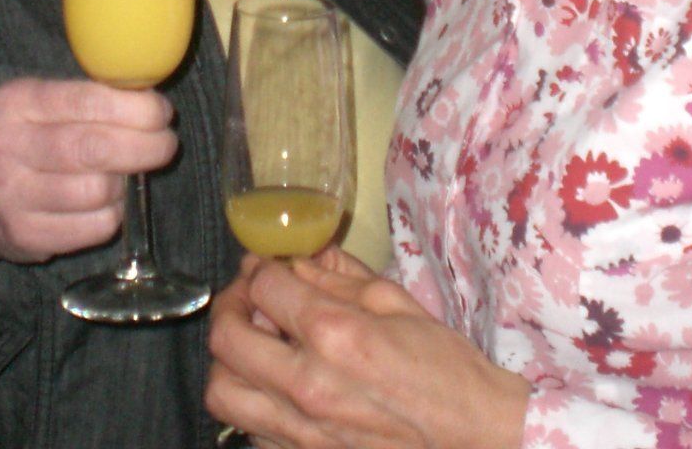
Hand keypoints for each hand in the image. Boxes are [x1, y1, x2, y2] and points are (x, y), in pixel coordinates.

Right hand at [0, 76, 176, 325]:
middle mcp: (6, 147)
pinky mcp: (24, 236)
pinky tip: (107, 202)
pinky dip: (114, 214)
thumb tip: (150, 100)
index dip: (135, 108)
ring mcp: (11, 196)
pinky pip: (94, 227)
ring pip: (97, 191)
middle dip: (144, 146)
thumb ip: (86, 97)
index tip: (162, 112)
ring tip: (126, 174)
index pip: (87, 100)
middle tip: (166, 144)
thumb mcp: (38, 104)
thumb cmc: (20, 140)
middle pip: (93, 148)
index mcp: (15, 102)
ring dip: (126, 182)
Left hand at [206, 248, 528, 448]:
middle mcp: (306, 385)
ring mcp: (300, 431)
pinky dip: (252, 402)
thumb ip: (338, 277)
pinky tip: (277, 387)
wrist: (470, 436)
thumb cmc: (443, 368)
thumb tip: (297, 260)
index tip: (266, 266)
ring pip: (222, 392)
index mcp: (334, 334)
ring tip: (252, 346)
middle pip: (225, 338)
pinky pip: (248, 430)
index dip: (259, 266)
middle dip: (230, 305)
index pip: (263, 285)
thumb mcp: (395, 301)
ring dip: (229, 360)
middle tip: (247, 298)